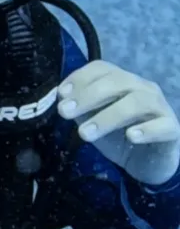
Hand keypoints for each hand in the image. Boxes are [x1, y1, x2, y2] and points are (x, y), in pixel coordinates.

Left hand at [58, 60, 179, 185]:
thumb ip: (78, 108)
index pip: (101, 68)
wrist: (147, 160)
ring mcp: (160, 107)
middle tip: (64, 113)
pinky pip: (164, 125)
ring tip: (84, 134)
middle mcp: (142, 88)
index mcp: (120, 81)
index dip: (79, 78)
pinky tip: (131, 136)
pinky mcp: (173, 129)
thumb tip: (60, 101)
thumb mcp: (92, 119)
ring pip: (138, 102)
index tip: (60, 95)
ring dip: (108, 116)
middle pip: (117, 82)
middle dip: (87, 96)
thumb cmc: (117, 135)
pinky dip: (147, 130)